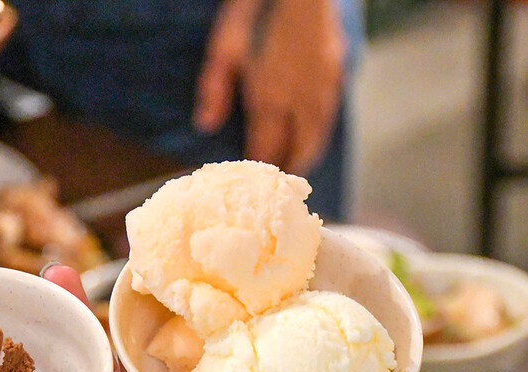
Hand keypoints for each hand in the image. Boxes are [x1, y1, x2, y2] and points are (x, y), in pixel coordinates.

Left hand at [194, 0, 344, 174]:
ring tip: (295, 165)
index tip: (253, 183)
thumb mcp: (224, 47)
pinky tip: (312, 131)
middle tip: (276, 184)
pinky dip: (320, 132)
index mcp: (270, 98)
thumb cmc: (256, 11)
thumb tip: (204, 126)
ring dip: (307, 154)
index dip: (260, 168)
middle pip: (298, 149)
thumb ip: (214, 89)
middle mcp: (301, 100)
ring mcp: (323, 88)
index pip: (267, 148)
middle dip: (286, 168)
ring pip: (319, 136)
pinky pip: (330, 116)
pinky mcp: (338, 72)